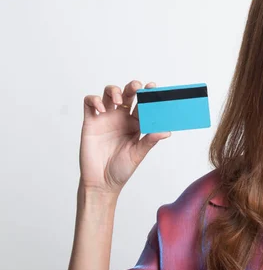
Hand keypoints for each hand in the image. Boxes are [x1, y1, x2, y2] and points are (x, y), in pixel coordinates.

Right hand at [79, 80, 170, 194]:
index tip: (154, 87)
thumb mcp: (138, 154)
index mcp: (136, 124)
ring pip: (109, 94)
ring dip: (114, 91)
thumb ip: (150, 141)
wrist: (101, 182)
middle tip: (137, 87)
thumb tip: (166, 131)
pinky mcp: (90, 122)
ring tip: (118, 101)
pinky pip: (90, 103)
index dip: (148, 95)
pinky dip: (95, 100)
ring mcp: (106, 118)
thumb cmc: (121, 169)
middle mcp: (122, 118)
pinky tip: (102, 109)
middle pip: (127, 94)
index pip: (143, 104)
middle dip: (133, 87)